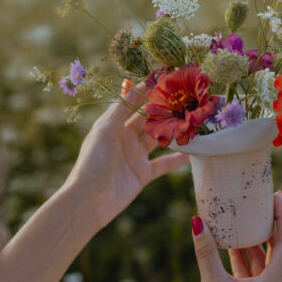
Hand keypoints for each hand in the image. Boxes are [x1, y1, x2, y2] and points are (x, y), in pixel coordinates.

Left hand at [64, 80, 188, 230]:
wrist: (89, 200)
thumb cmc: (93, 161)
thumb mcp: (106, 131)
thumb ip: (120, 109)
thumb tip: (130, 84)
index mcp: (113, 125)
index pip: (132, 103)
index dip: (146, 92)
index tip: (164, 80)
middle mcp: (124, 138)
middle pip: (148, 121)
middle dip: (164, 111)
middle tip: (184, 100)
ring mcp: (134, 156)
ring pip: (158, 140)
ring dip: (173, 132)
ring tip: (192, 122)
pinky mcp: (142, 174)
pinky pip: (163, 164)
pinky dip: (177, 159)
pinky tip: (192, 153)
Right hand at [191, 191, 281, 281]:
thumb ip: (206, 252)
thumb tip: (197, 222)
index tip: (277, 195)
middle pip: (278, 249)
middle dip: (269, 225)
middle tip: (261, 200)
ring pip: (266, 262)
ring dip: (255, 242)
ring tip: (244, 216)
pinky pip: (257, 274)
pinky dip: (247, 259)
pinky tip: (232, 244)